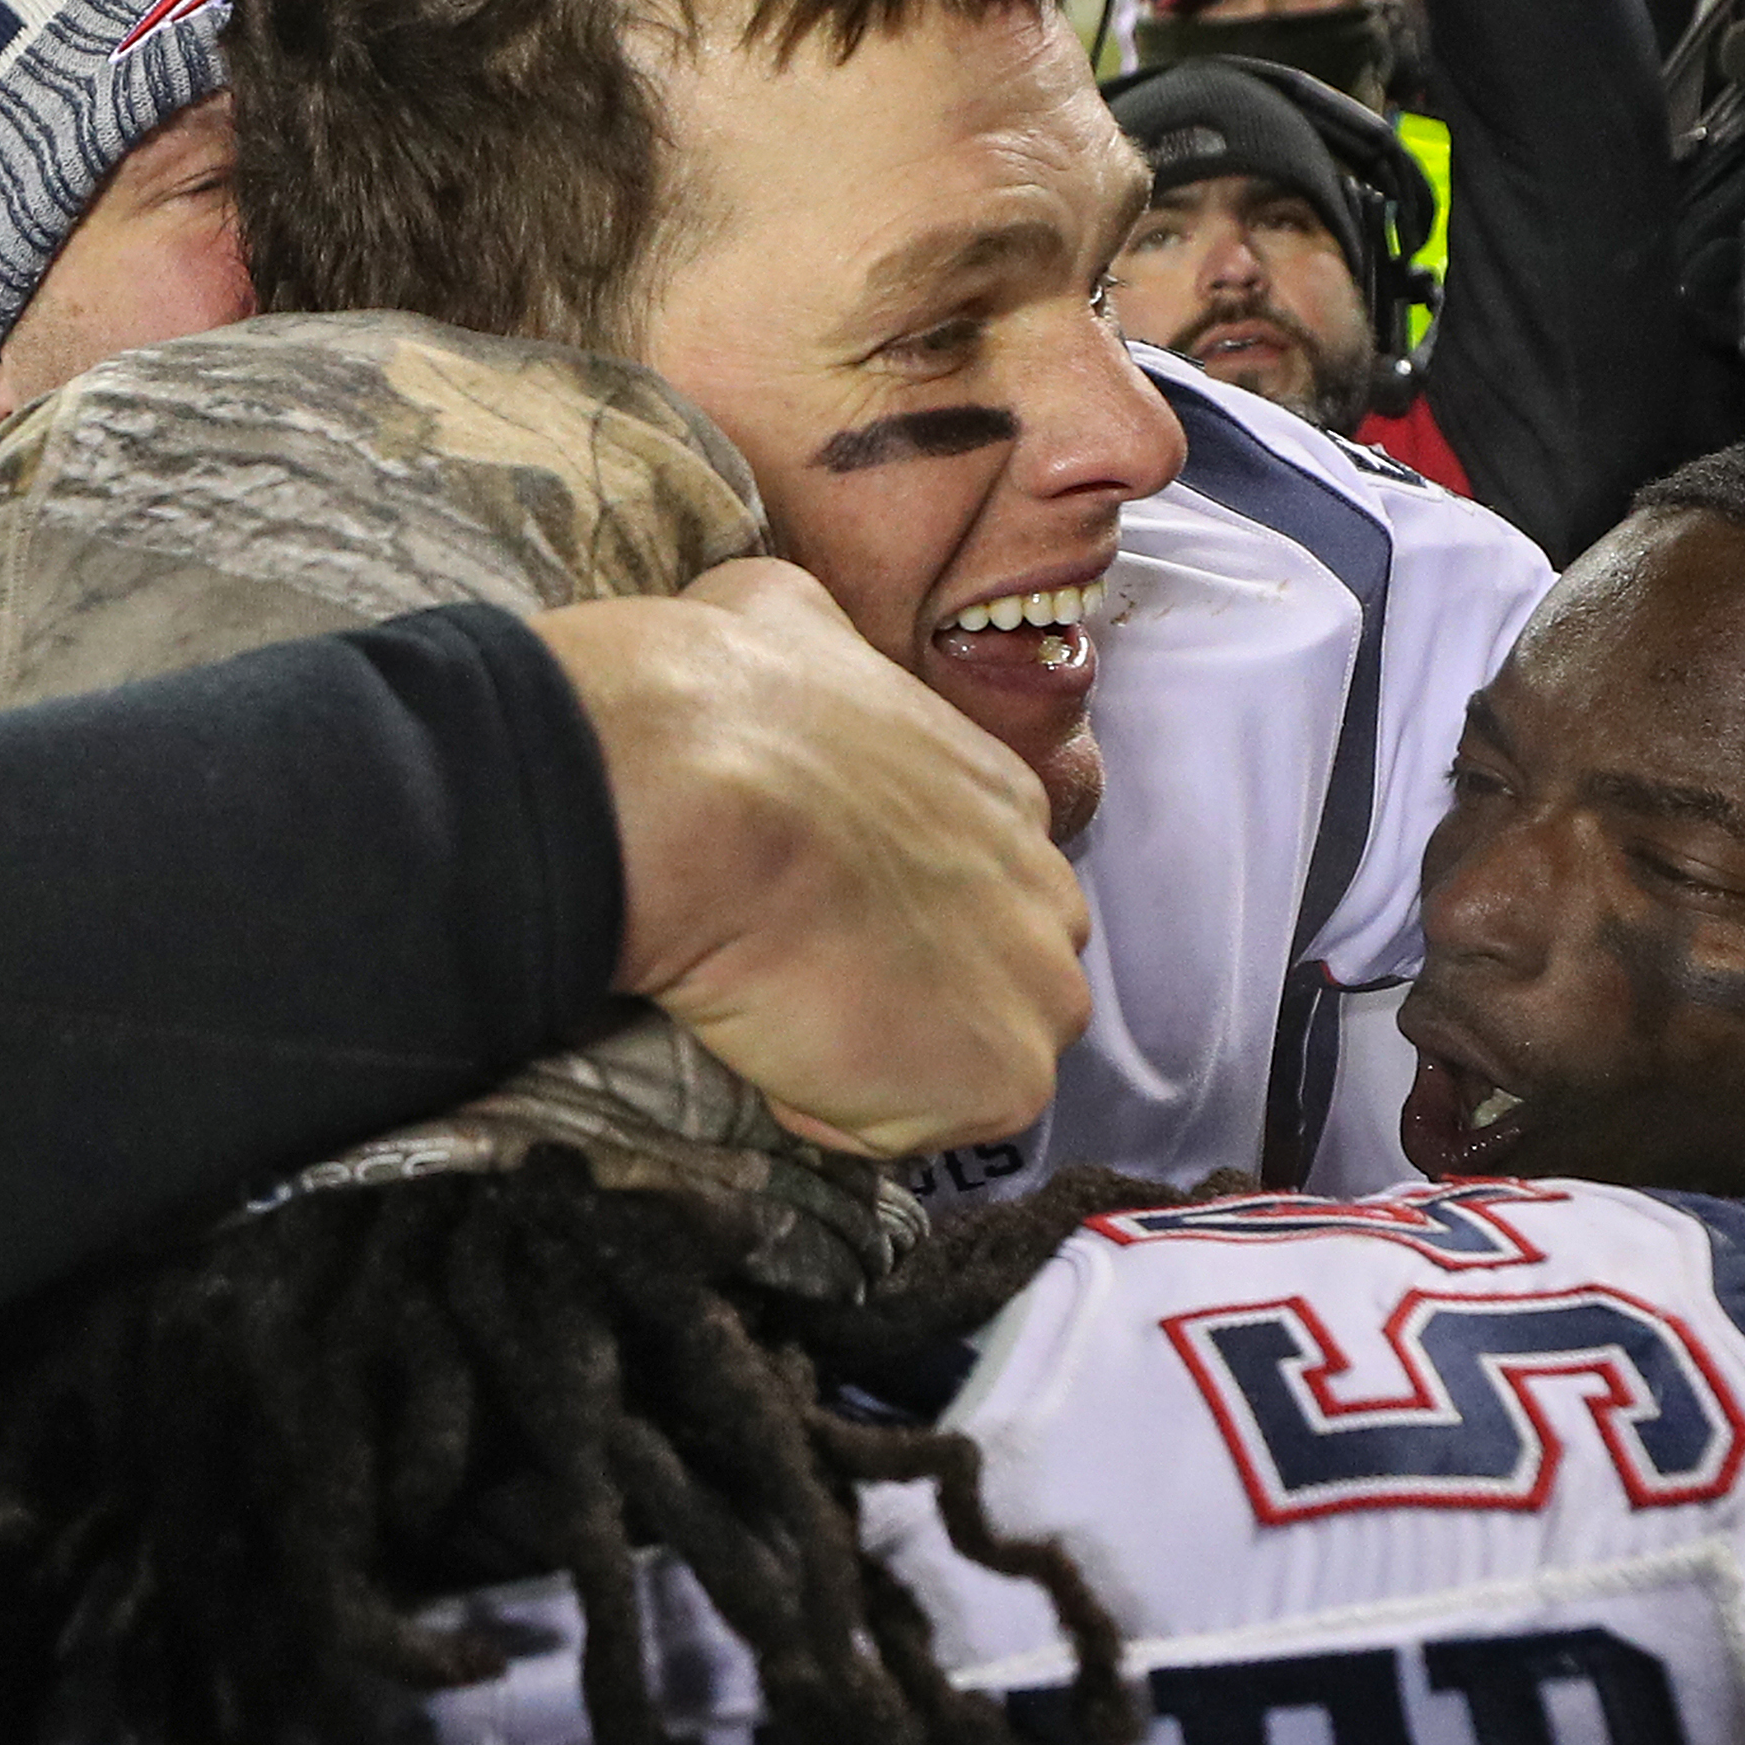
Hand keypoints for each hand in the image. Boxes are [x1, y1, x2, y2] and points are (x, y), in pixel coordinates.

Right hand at [536, 558, 1090, 1158]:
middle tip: (794, 976)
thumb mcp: (777, 617)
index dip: (890, 916)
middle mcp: (1048, 886)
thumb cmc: (719, 704)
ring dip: (876, 1056)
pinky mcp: (1005, 1078)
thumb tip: (773, 626)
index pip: (975, 886)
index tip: (810, 915)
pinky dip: (839, 1109)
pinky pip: (916, 1126)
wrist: (696, 789)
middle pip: (996, 978)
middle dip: (909, 994)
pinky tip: (776, 1042)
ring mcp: (1040, 987)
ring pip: (963, 1057)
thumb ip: (809, 645)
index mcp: (1003, 793)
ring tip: (779, 1010)